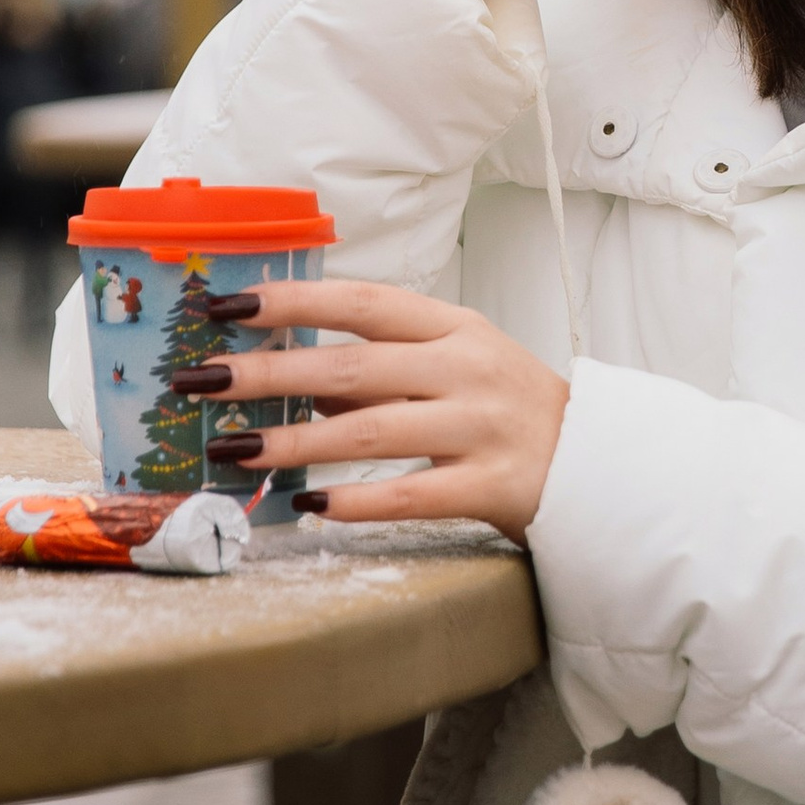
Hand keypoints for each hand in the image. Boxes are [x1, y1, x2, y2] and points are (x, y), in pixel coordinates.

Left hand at [176, 278, 568, 543]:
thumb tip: (286, 366)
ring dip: (294, 442)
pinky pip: (413, 493)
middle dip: (270, 373)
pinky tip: (311, 504)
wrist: (601, 463)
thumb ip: (380, 367)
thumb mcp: (455, 367)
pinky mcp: (493, 485)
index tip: (229, 306)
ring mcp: (482, 427)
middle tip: (203, 380)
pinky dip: (358, 500)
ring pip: (373, 431)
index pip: (365, 303)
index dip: (295, 300)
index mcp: (456, 328)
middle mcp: (468, 369)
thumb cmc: (513, 410)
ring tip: (233, 450)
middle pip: (354, 366)